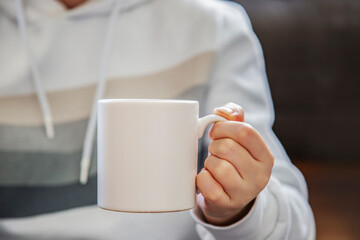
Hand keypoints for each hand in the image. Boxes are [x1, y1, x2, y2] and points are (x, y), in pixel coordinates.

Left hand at [196, 103, 273, 225]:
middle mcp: (260, 176)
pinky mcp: (227, 204)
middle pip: (227, 148)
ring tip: (213, 166)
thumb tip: (222, 111)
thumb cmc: (233, 163)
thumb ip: (234, 118)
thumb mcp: (241, 141)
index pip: (246, 132)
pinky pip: (207, 184)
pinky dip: (202, 178)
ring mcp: (245, 192)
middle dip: (214, 146)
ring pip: (217, 166)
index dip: (224, 127)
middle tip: (215, 151)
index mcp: (266, 157)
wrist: (230, 200)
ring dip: (209, 162)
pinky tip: (208, 179)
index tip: (216, 132)